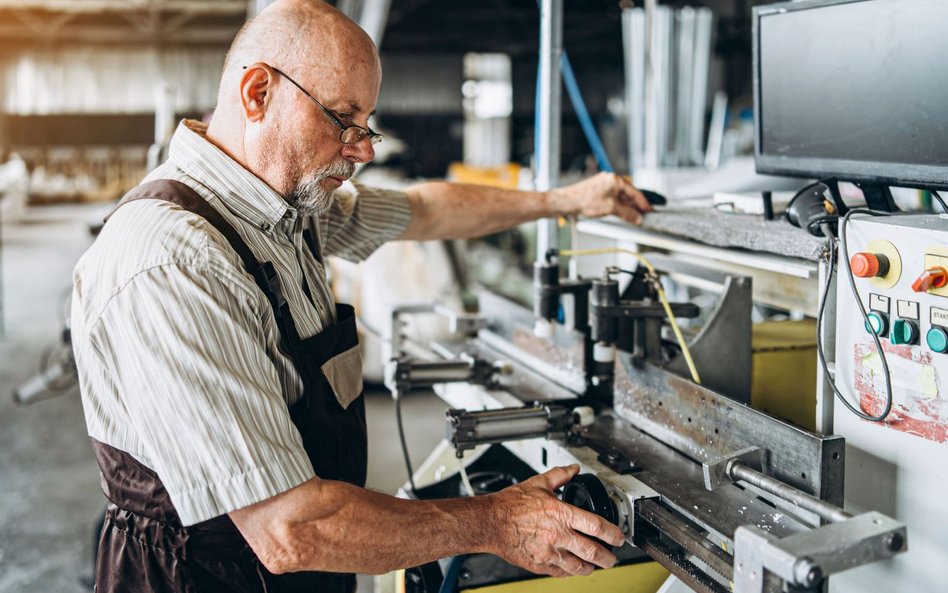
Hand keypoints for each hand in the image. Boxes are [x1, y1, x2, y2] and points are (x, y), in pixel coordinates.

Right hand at [485, 464, 625, 576]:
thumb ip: (559, 475)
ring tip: (596, 566)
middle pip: (593, 551)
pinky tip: (573, 567)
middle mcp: (558, 535)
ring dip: (591, 567)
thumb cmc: (510, 505)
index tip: (619, 537)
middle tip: (612, 557)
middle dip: (608, 557)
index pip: (596, 526)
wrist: (490, 522)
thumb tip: (573, 469)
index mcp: (560, 514)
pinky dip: (571, 571)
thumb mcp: (537, 483)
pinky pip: (561, 572)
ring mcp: (549, 552)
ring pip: (579, 566)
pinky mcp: (539, 564)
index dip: (613, 533)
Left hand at [551, 172, 652, 224]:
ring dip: (627, 207)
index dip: (643, 203)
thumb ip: (627, 214)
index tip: (650, 210)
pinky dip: (619, 206)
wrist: (567, 202)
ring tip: (634, 217)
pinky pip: (613, 199)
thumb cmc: (584, 201)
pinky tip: (621, 214)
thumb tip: (637, 218)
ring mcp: (604, 185)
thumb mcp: (610, 209)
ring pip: (620, 197)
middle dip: (635, 206)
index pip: (635, 192)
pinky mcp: (598, 192)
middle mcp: (610, 180)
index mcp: (615, 180)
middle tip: (643, 216)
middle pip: (628, 194)